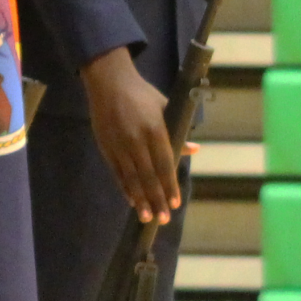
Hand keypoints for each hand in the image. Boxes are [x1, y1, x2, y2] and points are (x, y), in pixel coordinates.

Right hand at [80, 46, 179, 224]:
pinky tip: (131, 200)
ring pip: (130, 177)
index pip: (164, 163)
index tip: (175, 203)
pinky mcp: (105, 146)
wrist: (109, 82)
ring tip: (146, 217)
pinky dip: (124, 188)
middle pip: (148, 175)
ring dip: (140, 199)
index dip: (169, 185)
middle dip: (156, 199)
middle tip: (163, 218)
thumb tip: (194, 149)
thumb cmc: (142, 94)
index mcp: (154, 128)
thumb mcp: (164, 107)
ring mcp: (118, 144)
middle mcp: (136, 139)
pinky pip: (116, 172)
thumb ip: (177, 132)